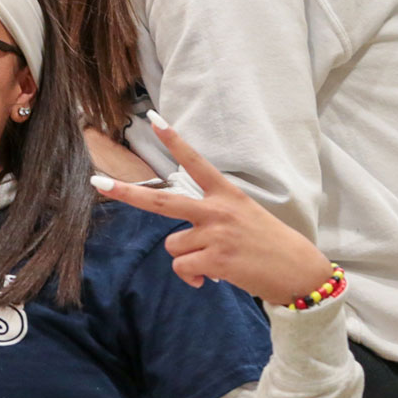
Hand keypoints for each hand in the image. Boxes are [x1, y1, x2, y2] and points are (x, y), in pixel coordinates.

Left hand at [91, 113, 331, 304]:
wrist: (299, 271)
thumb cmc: (269, 245)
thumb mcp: (244, 217)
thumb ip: (211, 219)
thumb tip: (183, 245)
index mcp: (226, 194)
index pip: (195, 162)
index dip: (175, 141)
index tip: (154, 119)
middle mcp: (217, 210)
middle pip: (161, 201)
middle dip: (126, 193)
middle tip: (98, 183)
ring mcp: (216, 234)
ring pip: (173, 246)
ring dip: (187, 259)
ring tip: (214, 261)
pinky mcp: (216, 260)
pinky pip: (183, 269)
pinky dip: (192, 279)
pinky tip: (211, 279)